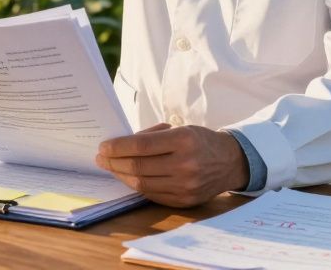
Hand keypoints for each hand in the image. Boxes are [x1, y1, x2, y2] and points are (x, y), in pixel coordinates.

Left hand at [95, 123, 247, 207]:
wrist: (230, 162)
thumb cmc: (200, 141)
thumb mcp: (180, 129)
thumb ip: (152, 136)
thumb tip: (121, 145)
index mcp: (184, 141)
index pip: (141, 146)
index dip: (118, 147)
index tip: (103, 146)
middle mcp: (185, 164)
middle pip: (138, 166)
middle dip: (114, 162)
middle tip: (101, 158)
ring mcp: (185, 186)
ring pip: (142, 183)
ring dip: (121, 175)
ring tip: (110, 167)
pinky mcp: (184, 201)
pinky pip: (152, 194)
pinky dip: (136, 186)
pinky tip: (127, 177)